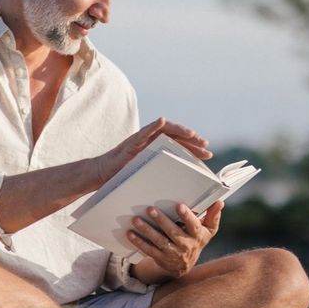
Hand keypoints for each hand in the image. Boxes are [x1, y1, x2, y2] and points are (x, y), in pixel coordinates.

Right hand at [92, 118, 210, 184]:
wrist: (101, 175)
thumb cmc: (122, 177)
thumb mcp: (145, 176)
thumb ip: (159, 175)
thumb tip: (178, 185)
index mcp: (155, 150)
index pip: (178, 145)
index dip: (193, 148)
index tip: (207, 154)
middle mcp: (150, 142)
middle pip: (175, 136)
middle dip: (191, 140)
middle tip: (206, 146)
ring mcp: (140, 140)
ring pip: (163, 130)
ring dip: (179, 130)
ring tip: (192, 134)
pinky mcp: (130, 143)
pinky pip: (143, 132)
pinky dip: (153, 126)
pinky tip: (162, 122)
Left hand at [126, 200, 223, 278]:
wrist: (184, 266)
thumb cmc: (196, 240)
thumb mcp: (207, 231)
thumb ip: (213, 216)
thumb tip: (220, 202)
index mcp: (197, 236)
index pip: (193, 225)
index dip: (187, 216)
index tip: (179, 206)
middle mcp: (186, 245)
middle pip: (173, 232)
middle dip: (161, 220)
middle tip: (150, 209)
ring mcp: (172, 253)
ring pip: (159, 241)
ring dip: (146, 230)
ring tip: (136, 220)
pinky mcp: (160, 258)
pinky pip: (148, 250)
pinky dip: (139, 242)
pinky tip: (130, 233)